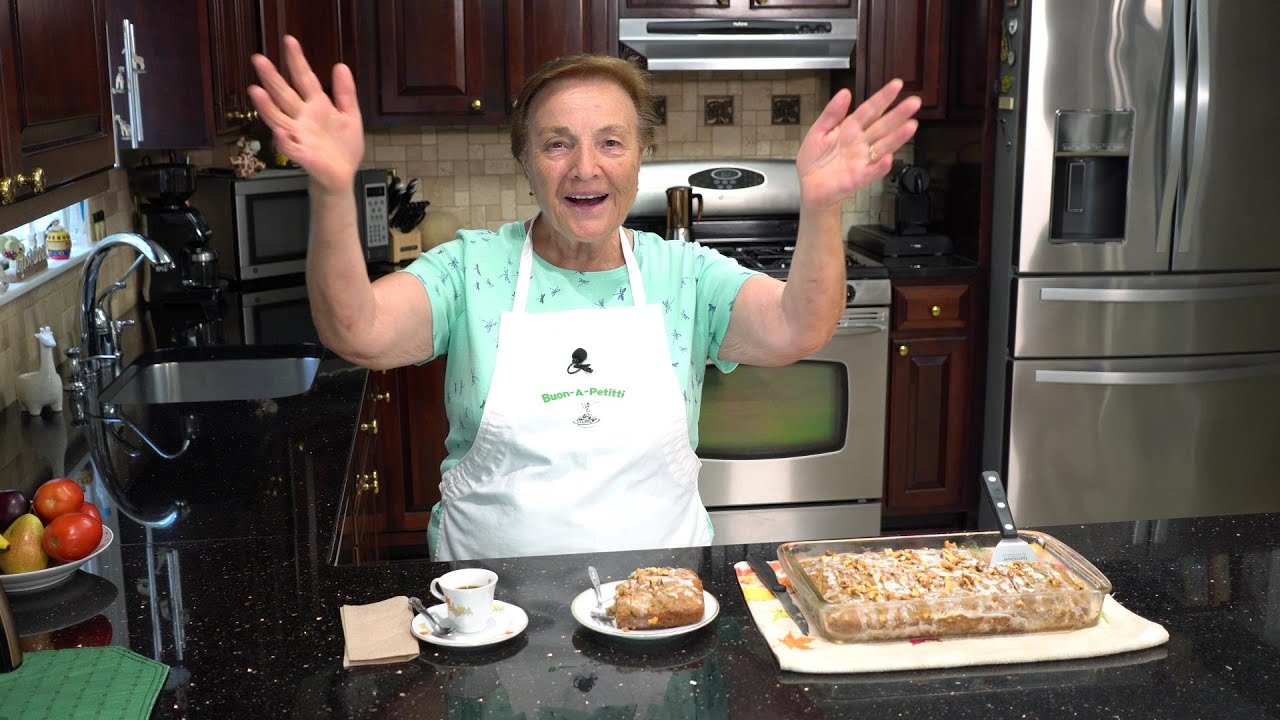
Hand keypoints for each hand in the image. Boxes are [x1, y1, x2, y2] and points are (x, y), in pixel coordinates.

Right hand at [247, 35, 363, 192]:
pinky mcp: (302, 155)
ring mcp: (299, 136)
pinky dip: (284, 141)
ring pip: (278, 118)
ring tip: (255, 91)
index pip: (304, 79)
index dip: (297, 60)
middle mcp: (302, 118)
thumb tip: (341, 65)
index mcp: (316, 106)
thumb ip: (346, 93)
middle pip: (284, 95)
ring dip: (267, 106)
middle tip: (258, 58)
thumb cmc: (343, 147)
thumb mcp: (350, 116)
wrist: (343, 176)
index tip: (289, 40)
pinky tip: (280, 133)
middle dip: (272, 78)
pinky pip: (290, 148)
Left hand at [795, 80, 921, 210]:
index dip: (883, 98)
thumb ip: (831, 113)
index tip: (897, 84)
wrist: (808, 186)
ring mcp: (861, 160)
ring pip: (882, 147)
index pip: (869, 110)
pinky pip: (872, 172)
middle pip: (882, 126)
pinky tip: (888, 158)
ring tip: (911, 126)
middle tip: (914, 102)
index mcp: (850, 129)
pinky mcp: (858, 178)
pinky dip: (880, 166)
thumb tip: (844, 92)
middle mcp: (860, 143)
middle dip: (898, 115)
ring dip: (897, 138)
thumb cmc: (814, 159)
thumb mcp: (818, 131)